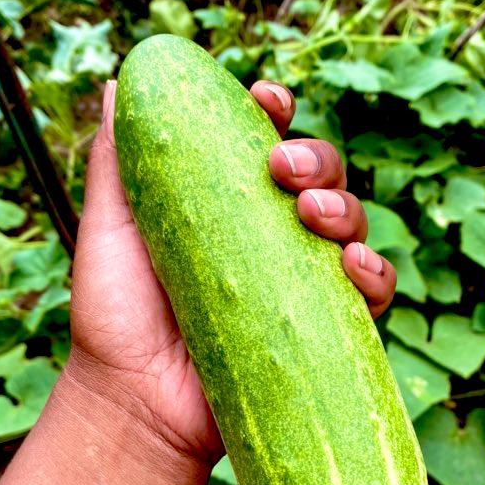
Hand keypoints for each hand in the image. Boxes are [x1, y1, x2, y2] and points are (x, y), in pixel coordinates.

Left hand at [66, 79, 396, 468]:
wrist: (134, 403)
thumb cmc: (115, 318)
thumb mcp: (110, 229)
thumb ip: (118, 161)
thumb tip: (115, 80)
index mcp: (228, 202)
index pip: (267, 142)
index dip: (276, 113)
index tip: (266, 99)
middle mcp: (272, 236)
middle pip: (321, 176)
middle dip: (316, 158)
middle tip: (284, 169)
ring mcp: (302, 282)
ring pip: (352, 224)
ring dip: (345, 207)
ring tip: (310, 216)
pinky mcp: (325, 330)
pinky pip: (371, 294)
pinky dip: (374, 273)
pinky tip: (351, 266)